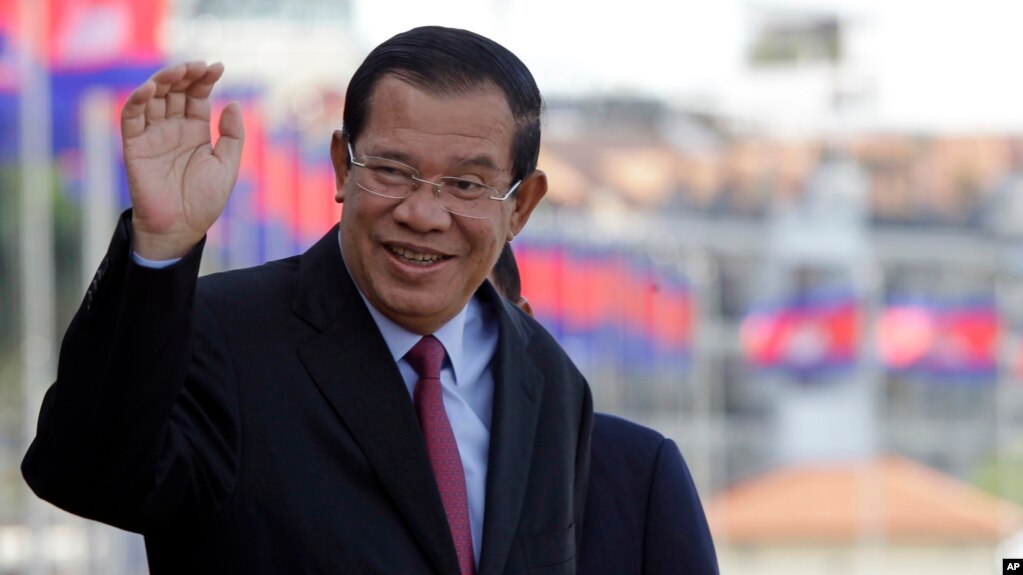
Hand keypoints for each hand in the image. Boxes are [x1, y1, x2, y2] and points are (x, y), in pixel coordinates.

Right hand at [121, 62, 244, 258]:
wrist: (180, 228)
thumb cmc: (204, 200)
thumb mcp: (226, 165)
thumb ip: (232, 136)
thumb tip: (233, 103)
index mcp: (195, 131)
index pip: (197, 95)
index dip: (205, 79)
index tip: (218, 67)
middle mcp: (172, 128)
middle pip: (174, 90)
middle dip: (184, 74)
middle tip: (197, 66)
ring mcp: (152, 134)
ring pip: (153, 97)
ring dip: (162, 80)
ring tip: (178, 72)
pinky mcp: (134, 145)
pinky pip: (131, 117)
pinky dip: (137, 100)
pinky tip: (150, 88)